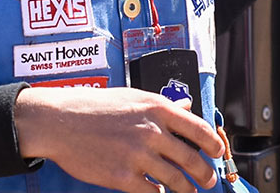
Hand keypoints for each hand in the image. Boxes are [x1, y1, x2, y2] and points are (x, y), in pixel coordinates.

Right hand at [14, 85, 221, 192]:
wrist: (61, 121)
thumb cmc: (95, 107)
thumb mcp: (134, 97)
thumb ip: (163, 105)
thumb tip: (186, 108)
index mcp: (158, 109)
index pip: (199, 129)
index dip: (214, 144)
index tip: (218, 152)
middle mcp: (152, 132)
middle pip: (192, 159)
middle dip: (205, 174)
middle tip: (208, 180)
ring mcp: (138, 155)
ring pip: (176, 180)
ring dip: (186, 189)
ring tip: (188, 191)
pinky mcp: (122, 176)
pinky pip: (152, 191)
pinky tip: (160, 192)